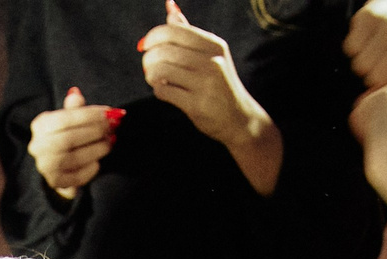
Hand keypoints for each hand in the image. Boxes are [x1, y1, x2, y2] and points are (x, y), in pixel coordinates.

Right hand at [29, 85, 120, 199]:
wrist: (59, 165)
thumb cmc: (68, 136)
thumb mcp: (69, 119)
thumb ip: (74, 108)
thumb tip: (75, 93)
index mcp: (40, 125)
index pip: (64, 119)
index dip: (89, 115)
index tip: (110, 113)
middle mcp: (37, 146)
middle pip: (68, 139)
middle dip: (94, 132)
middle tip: (113, 128)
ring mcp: (45, 166)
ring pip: (72, 158)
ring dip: (95, 150)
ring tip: (109, 144)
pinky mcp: (55, 182)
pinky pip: (75, 177)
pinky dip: (90, 170)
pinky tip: (98, 162)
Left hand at [141, 1, 281, 191]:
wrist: (239, 118)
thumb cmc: (219, 84)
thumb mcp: (209, 54)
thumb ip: (188, 32)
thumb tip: (169, 7)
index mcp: (213, 45)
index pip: (173, 31)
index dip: (153, 37)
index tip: (147, 47)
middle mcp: (212, 61)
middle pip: (164, 50)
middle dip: (148, 58)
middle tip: (149, 67)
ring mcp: (206, 83)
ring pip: (161, 70)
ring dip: (151, 75)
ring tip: (155, 79)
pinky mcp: (197, 105)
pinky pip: (164, 92)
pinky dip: (158, 91)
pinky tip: (165, 91)